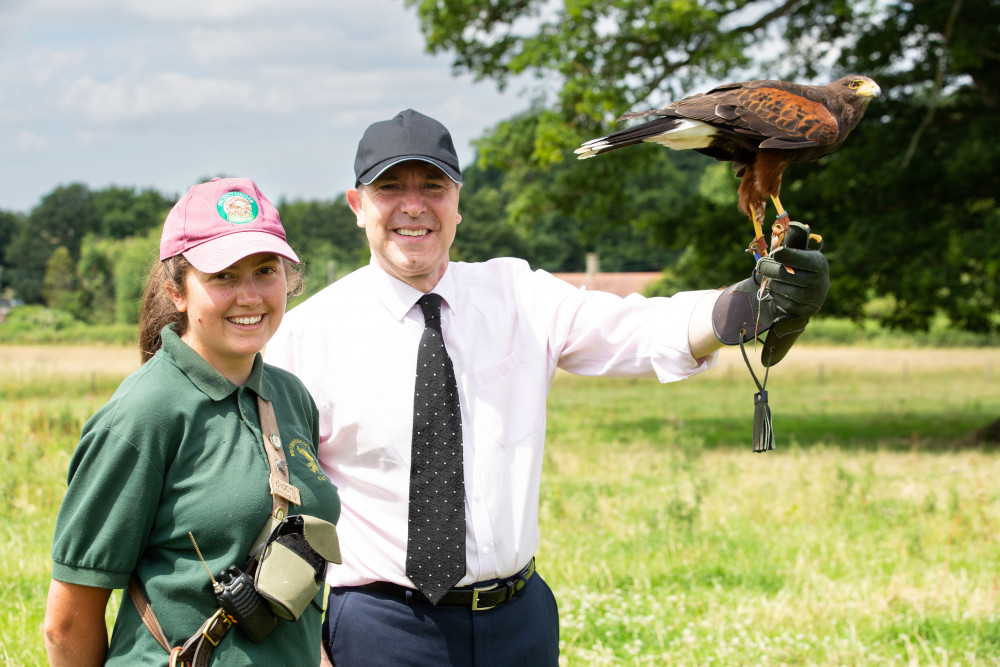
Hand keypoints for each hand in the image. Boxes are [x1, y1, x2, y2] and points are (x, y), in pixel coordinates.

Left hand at [712, 221, 828, 364]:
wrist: (804, 293)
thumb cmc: (796, 267)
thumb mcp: (794, 253)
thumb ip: (789, 242)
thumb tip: (786, 227)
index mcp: (818, 262)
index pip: (800, 259)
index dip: (785, 255)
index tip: (775, 253)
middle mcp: (821, 281)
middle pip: (786, 274)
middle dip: (770, 269)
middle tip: (760, 265)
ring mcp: (814, 298)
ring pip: (782, 289)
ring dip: (772, 283)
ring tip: (772, 279)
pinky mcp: (805, 311)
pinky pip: (783, 303)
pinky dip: (776, 296)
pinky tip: (778, 292)